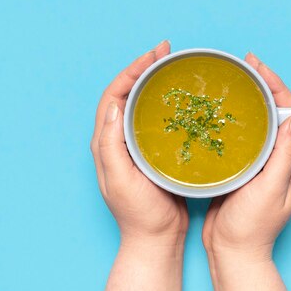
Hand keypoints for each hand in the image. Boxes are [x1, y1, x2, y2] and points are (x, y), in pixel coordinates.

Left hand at [91, 41, 188, 246]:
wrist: (155, 239)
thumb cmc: (138, 213)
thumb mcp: (120, 179)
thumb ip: (111, 145)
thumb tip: (114, 107)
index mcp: (106, 142)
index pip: (113, 95)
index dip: (131, 71)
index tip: (153, 55)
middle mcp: (118, 140)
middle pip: (127, 93)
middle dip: (144, 69)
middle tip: (166, 52)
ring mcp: (136, 146)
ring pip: (142, 104)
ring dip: (155, 83)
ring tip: (174, 66)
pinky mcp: (153, 153)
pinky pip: (157, 120)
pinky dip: (168, 104)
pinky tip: (184, 99)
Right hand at [202, 51, 290, 261]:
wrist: (233, 253)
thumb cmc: (253, 227)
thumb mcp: (271, 189)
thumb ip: (284, 155)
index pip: (290, 112)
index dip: (276, 86)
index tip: (258, 67)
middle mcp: (280, 158)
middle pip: (275, 112)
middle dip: (262, 86)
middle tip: (243, 67)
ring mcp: (261, 163)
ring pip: (258, 122)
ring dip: (248, 100)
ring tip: (232, 82)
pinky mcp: (242, 169)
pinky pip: (242, 137)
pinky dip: (233, 120)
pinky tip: (218, 112)